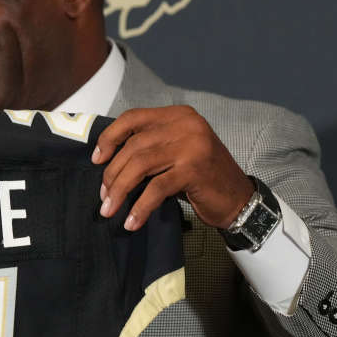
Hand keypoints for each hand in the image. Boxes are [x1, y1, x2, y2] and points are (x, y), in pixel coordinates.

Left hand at [92, 106, 254, 231]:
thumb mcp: (176, 152)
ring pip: (140, 165)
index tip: (97, 159)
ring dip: (120, 190)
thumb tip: (106, 160)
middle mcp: (186, 125)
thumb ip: (150, 147)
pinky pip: (155, 189)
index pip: (133, 118)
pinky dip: (140, 207)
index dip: (110, 137)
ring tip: (109, 209)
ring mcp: (191, 146)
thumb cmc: (202, 178)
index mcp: (178, 115)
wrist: (239, 200)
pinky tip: (132, 222)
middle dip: (112, 172)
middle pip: (133, 145)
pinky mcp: (194, 170)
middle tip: (104, 195)